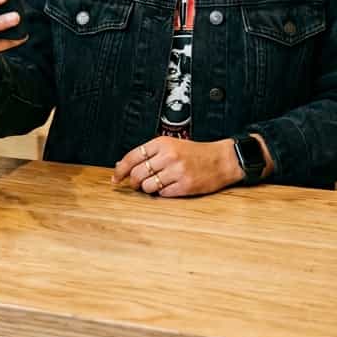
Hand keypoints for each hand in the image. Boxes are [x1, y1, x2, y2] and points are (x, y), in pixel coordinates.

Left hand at [112, 136, 242, 197]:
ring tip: (156, 184)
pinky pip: (162, 194)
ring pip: (147, 186)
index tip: (115, 178)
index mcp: (162, 143)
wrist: (221, 160)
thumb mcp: (171, 146)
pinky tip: (170, 187)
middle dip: (133, 182)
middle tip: (135, 184)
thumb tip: (121, 165)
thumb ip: (148, 154)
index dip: (120, 170)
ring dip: (147, 188)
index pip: (132, 156)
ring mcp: (176, 171)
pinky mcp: (184, 185)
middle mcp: (168, 156)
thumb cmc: (195, 153)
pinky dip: (162, 193)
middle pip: (137, 174)